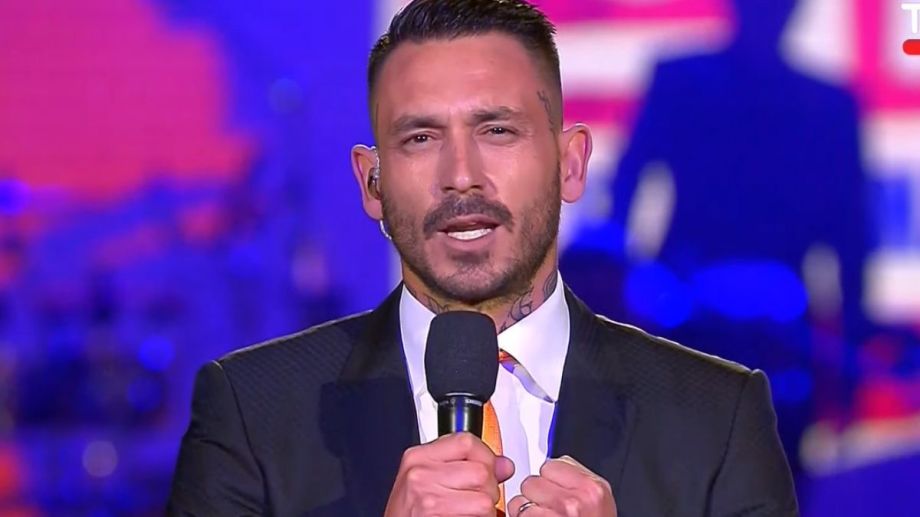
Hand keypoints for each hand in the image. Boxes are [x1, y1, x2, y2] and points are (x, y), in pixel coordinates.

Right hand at [384, 432, 515, 516]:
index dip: (486, 456)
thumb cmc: (408, 512)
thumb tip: (504, 465)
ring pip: (485, 498)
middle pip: (481, 471)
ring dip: (486, 510)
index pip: (467, 441)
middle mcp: (421, 475)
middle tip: (477, 499)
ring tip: (471, 512)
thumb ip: (463, 465)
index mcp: (418, 457)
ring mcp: (429, 499)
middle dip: (489, 488)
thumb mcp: (425, 480)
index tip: (488, 468)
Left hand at [507, 456, 616, 516]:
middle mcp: (575, 500)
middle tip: (549, 513)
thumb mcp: (598, 504)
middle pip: (533, 479)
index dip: (549, 482)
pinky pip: (515, 511)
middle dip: (536, 496)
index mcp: (593, 489)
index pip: (552, 465)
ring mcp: (556, 514)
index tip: (556, 495)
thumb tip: (551, 468)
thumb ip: (577, 481)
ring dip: (524, 509)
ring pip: (520, 496)